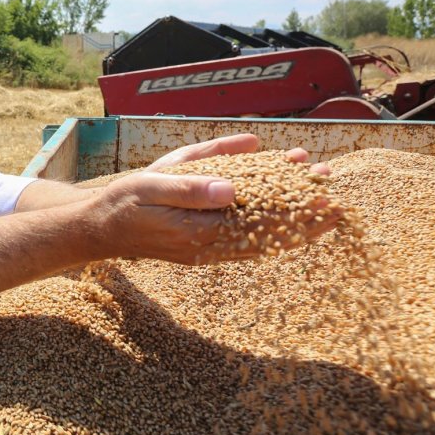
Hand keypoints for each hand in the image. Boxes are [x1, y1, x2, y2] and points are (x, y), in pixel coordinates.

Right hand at [93, 134, 338, 264]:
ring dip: (289, 220)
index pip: (258, 222)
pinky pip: (243, 242)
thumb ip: (190, 187)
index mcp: (196, 231)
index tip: (324, 195)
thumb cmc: (124, 202)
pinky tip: (286, 217)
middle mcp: (207, 246)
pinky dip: (269, 229)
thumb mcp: (152, 184)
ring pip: (258, 239)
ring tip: (318, 198)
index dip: (294, 210)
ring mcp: (205, 250)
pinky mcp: (202, 248)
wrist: (99, 229)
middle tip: (334, 193)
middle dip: (301, 215)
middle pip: (266, 234)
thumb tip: (232, 188)